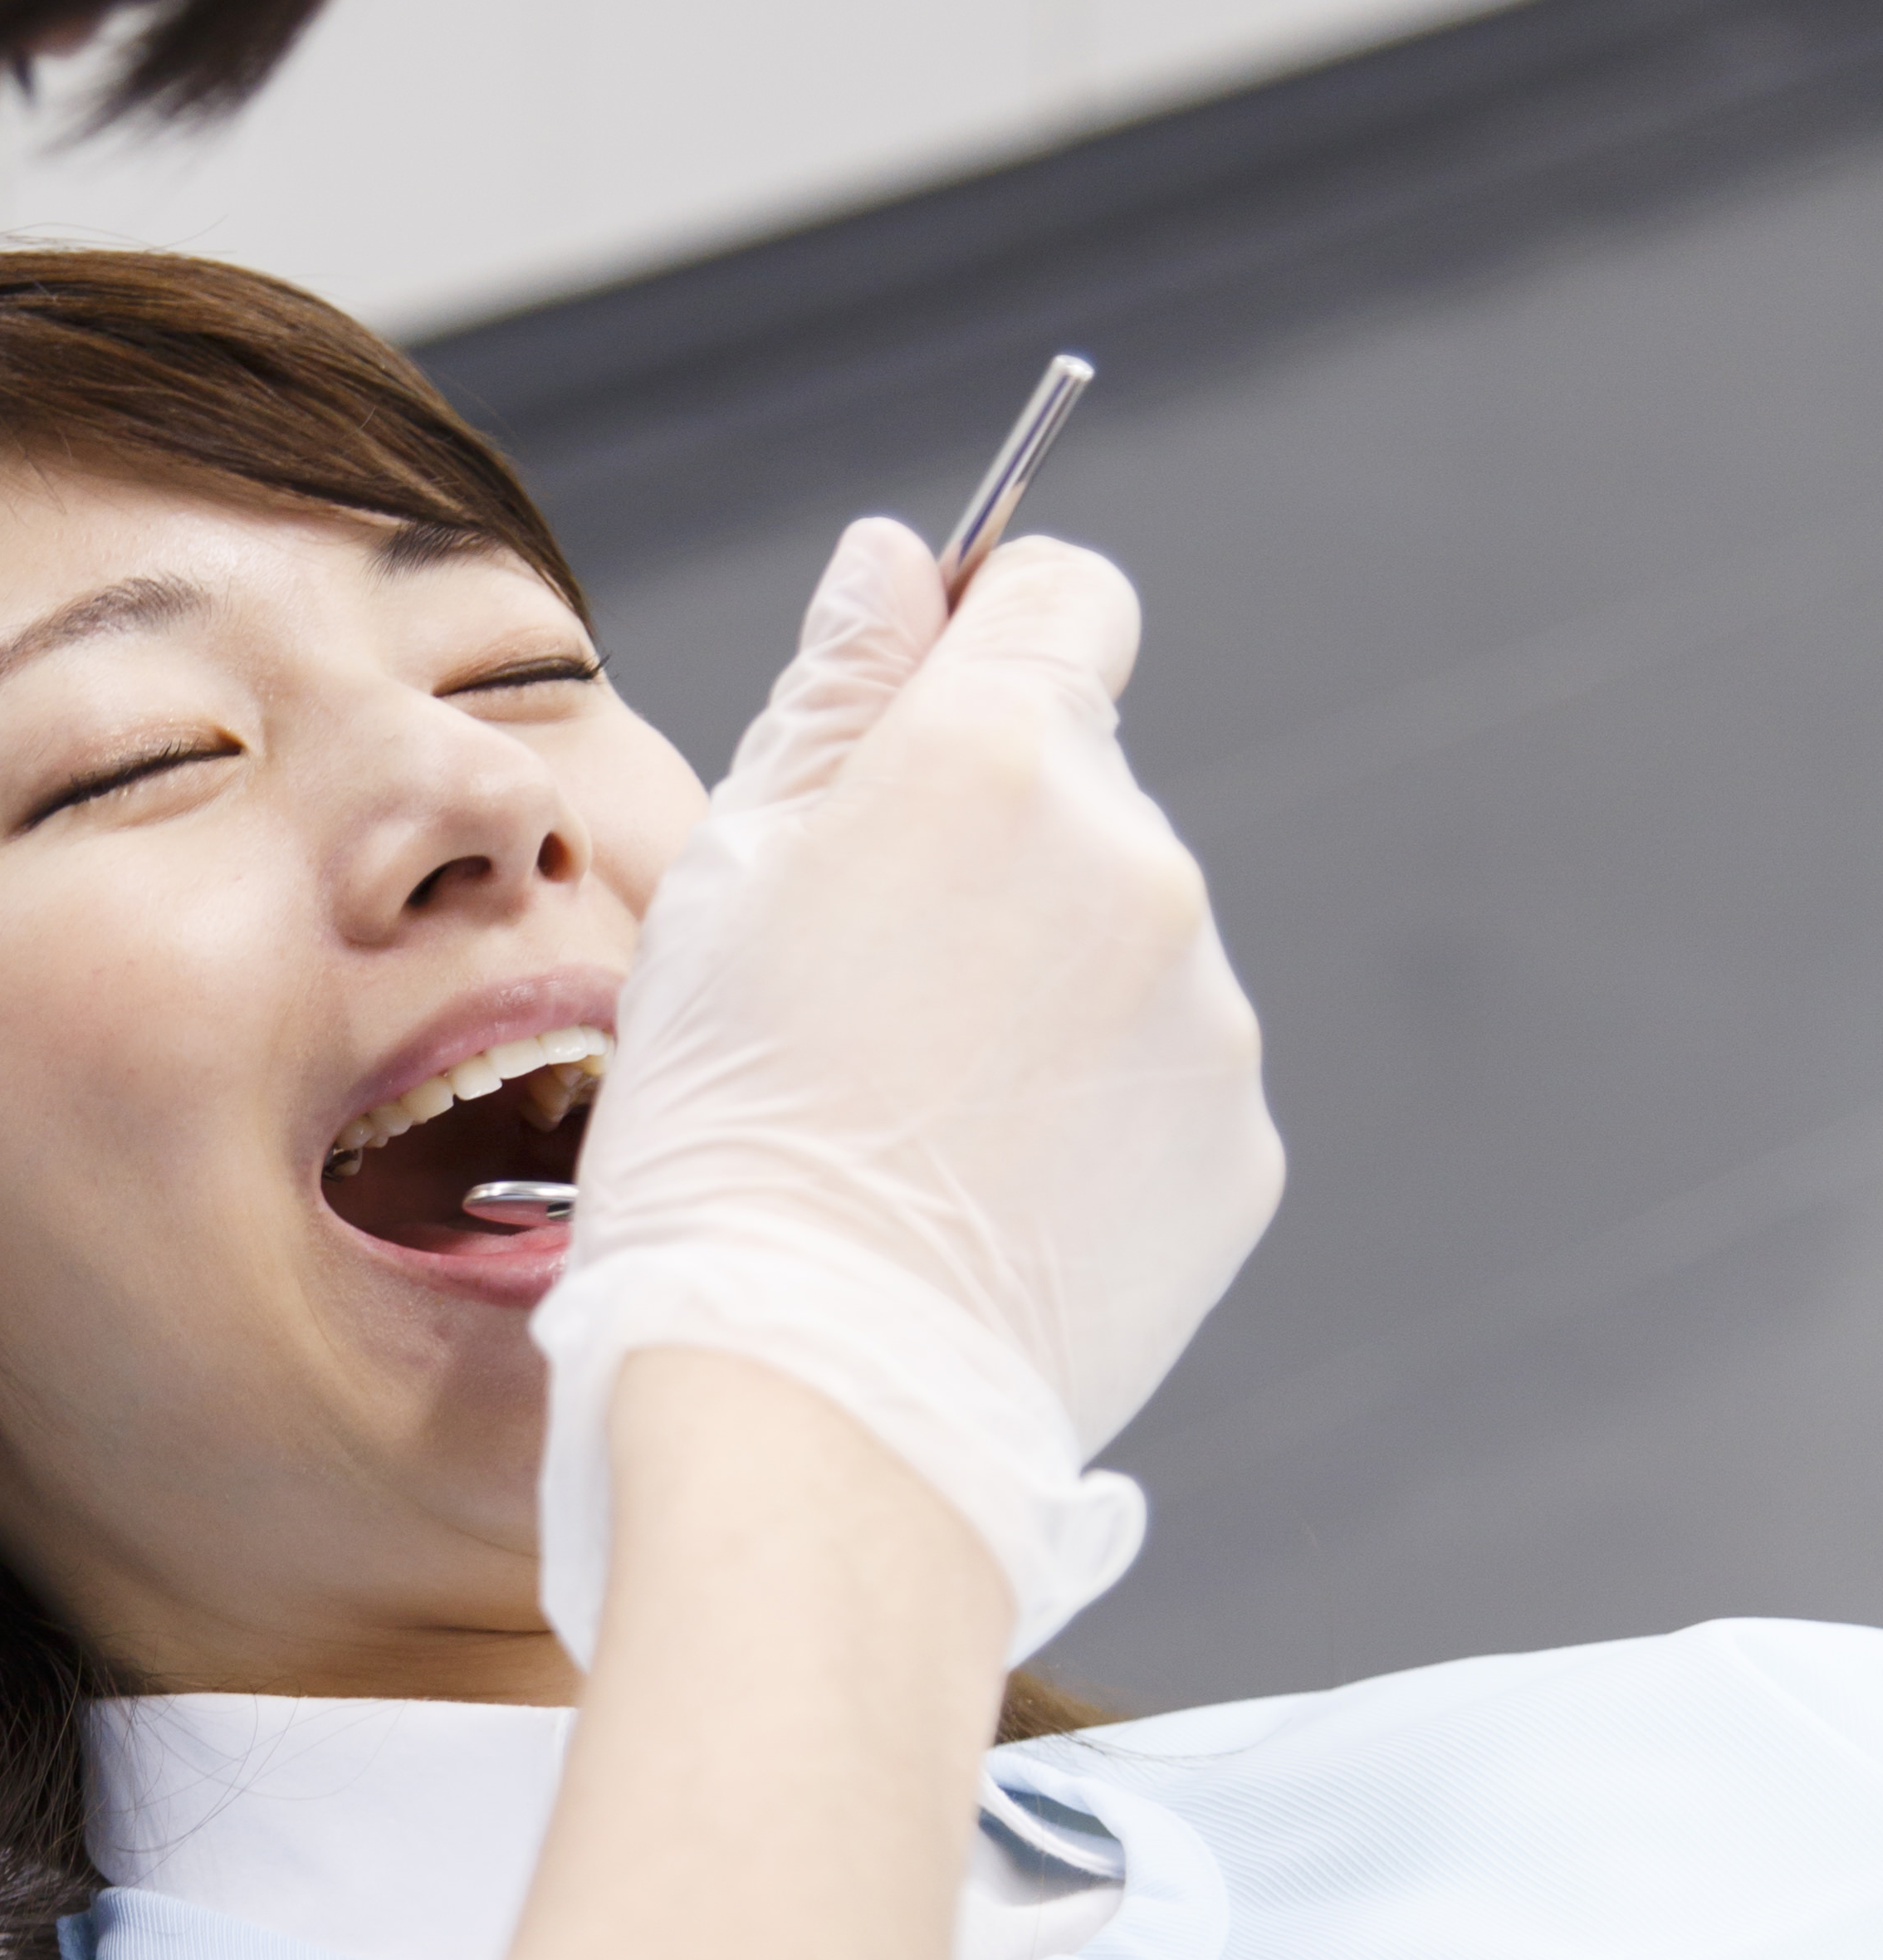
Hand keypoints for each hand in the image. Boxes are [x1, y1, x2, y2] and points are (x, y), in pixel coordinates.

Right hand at [534, 517, 1280, 1662]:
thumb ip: (833, 695)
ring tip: (915, 1115)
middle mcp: (1139, 864)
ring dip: (1041, 985)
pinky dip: (1088, 1113)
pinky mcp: (1237, 1146)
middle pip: (1084, 781)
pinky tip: (981, 1192)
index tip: (929, 702)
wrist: (812, 1396)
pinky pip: (1163, 1081)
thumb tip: (896, 564)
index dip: (988, 629)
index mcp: (997, 761)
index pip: (1063, 592)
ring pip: (1124, 941)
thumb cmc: (723, 1135)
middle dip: (993, 841)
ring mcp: (1207, 1015)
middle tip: (863, 982)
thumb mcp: (724, 880)